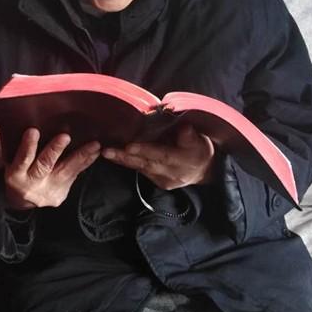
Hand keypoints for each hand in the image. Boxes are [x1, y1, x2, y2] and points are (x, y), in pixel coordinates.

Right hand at [4, 128, 100, 209]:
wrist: (21, 201)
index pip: (22, 159)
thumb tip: (18, 125)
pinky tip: (94, 153)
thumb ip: (14, 147)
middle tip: (65, 137)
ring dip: (81, 157)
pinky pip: (73, 177)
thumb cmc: (18, 172)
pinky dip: (84, 164)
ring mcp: (47, 191)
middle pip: (44, 165)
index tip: (33, 131)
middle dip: (55, 150)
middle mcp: (31, 184)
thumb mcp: (9, 163)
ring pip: (65, 172)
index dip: (28, 146)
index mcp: (15, 175)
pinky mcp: (60, 195)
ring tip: (94, 145)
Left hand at [101, 123, 215, 189]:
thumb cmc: (200, 149)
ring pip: (140, 168)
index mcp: (183, 160)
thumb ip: (190, 136)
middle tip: (107, 151)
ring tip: (106, 152)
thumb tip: (184, 128)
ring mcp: (163, 180)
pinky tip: (115, 156)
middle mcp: (171, 173)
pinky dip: (128, 163)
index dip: (145, 150)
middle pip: (146, 164)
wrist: (205, 171)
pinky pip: (141, 171)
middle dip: (125, 157)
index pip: (162, 155)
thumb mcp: (200, 140)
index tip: (129, 146)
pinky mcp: (158, 182)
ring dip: (122, 160)